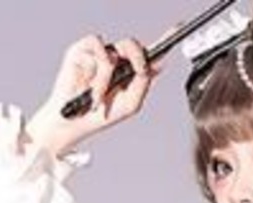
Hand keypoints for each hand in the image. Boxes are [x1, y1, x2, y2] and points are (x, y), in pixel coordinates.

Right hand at [28, 34, 160, 156]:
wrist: (74, 123)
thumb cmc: (100, 115)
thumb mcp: (131, 104)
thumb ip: (144, 83)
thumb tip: (157, 65)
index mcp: (128, 71)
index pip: (146, 52)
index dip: (163, 40)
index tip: (178, 29)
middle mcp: (115, 59)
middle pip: (133, 44)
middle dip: (138, 57)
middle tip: (137, 70)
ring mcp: (98, 54)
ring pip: (115, 51)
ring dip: (108, 79)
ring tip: (99, 97)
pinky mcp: (81, 50)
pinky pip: (98, 48)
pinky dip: (97, 73)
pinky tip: (92, 88)